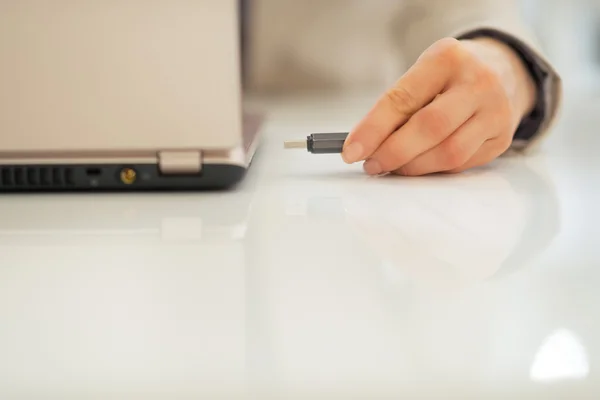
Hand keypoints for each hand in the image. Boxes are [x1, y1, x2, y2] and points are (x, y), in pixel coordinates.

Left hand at [341, 37, 536, 175]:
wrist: (502, 71)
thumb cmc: (450, 75)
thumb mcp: (423, 73)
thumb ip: (398, 105)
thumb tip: (365, 143)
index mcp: (448, 59)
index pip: (403, 99)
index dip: (373, 129)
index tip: (352, 150)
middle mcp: (477, 82)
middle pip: (429, 128)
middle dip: (393, 153)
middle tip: (371, 164)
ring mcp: (495, 112)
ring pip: (448, 154)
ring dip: (413, 167)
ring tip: (393, 166)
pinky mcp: (502, 138)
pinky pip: (461, 165)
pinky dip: (433, 170)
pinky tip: (419, 164)